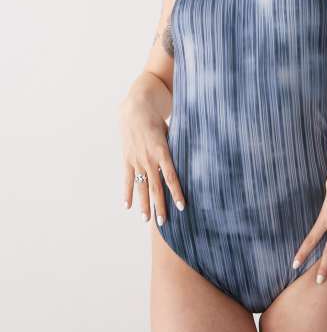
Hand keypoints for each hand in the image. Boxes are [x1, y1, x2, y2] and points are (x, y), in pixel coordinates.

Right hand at [118, 100, 185, 225]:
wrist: (136, 109)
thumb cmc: (158, 120)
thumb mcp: (172, 133)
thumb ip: (179, 148)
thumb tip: (195, 159)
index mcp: (162, 152)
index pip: (171, 177)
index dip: (176, 193)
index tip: (181, 207)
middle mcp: (149, 159)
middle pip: (156, 187)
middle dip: (160, 206)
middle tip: (163, 223)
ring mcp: (136, 160)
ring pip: (141, 187)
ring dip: (144, 204)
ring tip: (146, 219)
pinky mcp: (127, 159)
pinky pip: (127, 179)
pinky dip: (127, 193)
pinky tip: (127, 206)